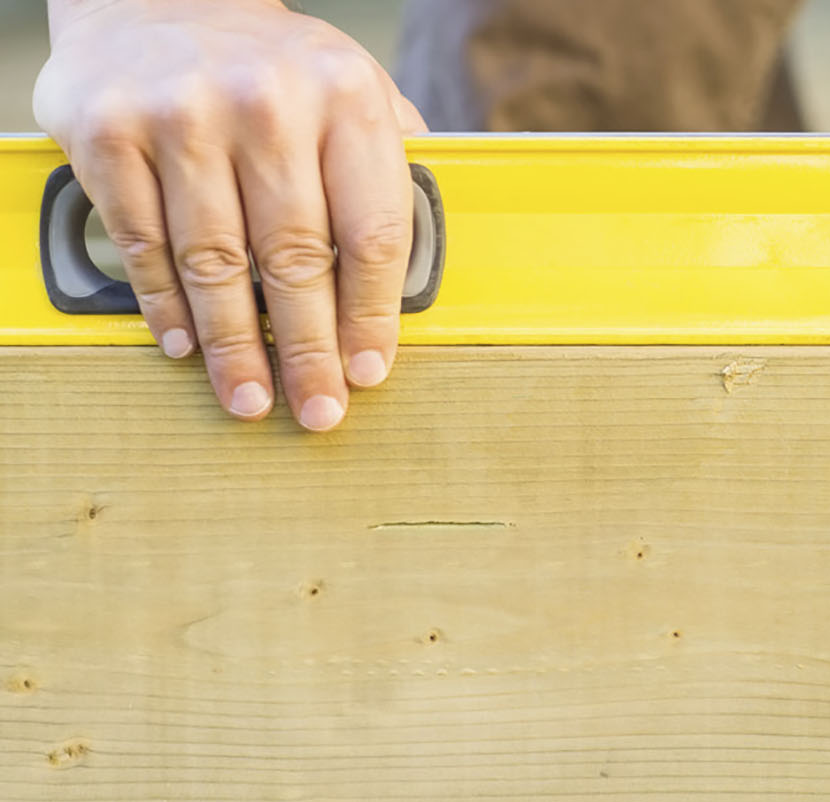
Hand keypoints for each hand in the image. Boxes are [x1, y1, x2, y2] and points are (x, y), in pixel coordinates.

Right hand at [34, 0, 426, 430]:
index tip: (370, 370)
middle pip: (295, 258)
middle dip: (308, 349)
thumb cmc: (273, 64)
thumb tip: (420, 262)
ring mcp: (181, 116)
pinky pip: (143, 240)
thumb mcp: (352, 87)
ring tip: (251, 398)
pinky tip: (186, 344)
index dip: (372, 314)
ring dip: (235, 345)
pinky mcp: (108, 131)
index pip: (370, 230)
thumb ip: (391, 162)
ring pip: (216, 261)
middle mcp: (265, 103)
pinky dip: (165, 303)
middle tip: (317, 409)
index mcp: (343, 96)